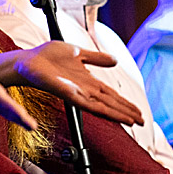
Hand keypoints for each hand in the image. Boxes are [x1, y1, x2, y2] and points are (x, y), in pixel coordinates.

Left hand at [13, 42, 143, 124]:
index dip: (125, 103)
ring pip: (103, 106)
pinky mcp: (68, 94)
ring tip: (134, 121)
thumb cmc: (48, 56)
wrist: (29, 59)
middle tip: (143, 121)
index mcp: (87, 81)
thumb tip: (115, 60)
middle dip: (126, 112)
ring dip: (119, 113)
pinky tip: (114, 114)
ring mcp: (77, 93)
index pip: (110, 94)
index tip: (139, 111)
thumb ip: (96, 58)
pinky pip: (88, 104)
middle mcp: (84, 89)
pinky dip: (102, 109)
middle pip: (110, 103)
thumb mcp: (78, 52)